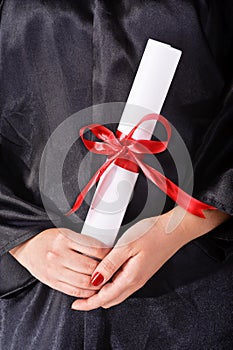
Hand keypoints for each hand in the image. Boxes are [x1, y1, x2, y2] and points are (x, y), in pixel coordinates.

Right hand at [9, 228, 110, 297]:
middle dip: (105, 271)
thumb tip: (106, 249)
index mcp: (65, 238)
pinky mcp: (53, 282)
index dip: (108, 254)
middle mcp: (59, 254)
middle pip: (90, 267)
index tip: (113, 255)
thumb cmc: (50, 239)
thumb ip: (83, 241)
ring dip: (98, 284)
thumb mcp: (66, 233)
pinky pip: (74, 291)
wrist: (28, 247)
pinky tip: (93, 289)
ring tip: (105, 281)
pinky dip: (87, 292)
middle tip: (112, 270)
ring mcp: (55, 270)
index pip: (94, 249)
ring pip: (84, 282)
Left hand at [71, 207, 228, 309]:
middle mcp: (136, 282)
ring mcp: (139, 277)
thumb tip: (94, 280)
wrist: (174, 230)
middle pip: (110, 299)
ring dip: (101, 293)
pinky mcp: (141, 271)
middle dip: (93, 300)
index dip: (89, 303)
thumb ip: (109, 264)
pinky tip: (104, 274)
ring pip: (116, 292)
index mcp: (131, 278)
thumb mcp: (127, 246)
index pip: (105, 299)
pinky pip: (122, 284)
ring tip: (87, 286)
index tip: (76, 305)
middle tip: (78, 296)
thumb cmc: (153, 234)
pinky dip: (109, 284)